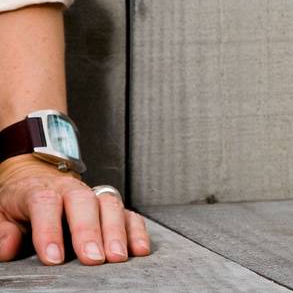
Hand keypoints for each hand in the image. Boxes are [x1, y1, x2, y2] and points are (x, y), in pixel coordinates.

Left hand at [0, 155, 149, 264]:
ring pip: (110, 205)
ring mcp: (93, 195)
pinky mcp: (110, 205)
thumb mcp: (1, 212)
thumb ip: (2, 230)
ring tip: (118, 256)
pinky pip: (129, 213)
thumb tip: (9, 245)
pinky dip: (136, 230)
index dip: (50, 231)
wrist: (37, 174)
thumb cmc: (20, 199)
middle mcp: (71, 190)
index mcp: (40, 190)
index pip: (45, 204)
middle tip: (93, 258)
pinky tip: (139, 249)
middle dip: (90, 232)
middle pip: (84, 203)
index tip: (53, 257)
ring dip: (116, 231)